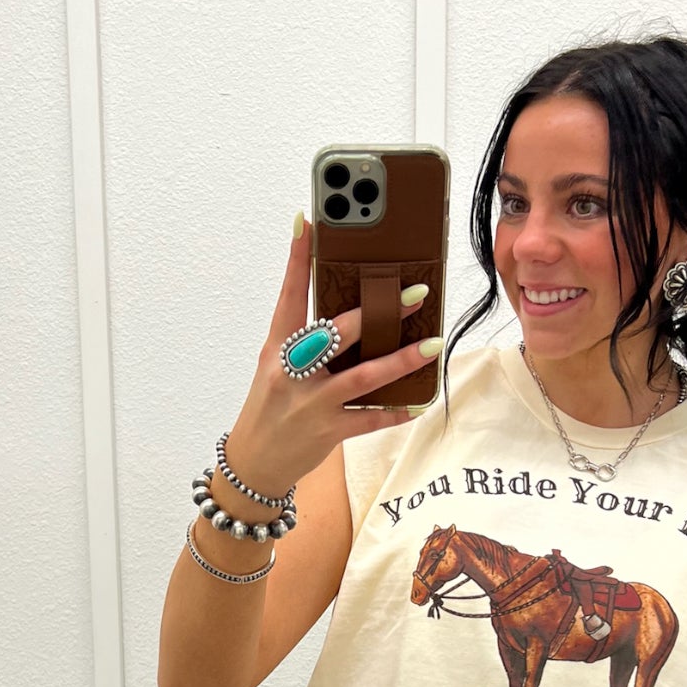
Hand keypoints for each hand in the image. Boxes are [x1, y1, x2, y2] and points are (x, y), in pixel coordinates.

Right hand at [222, 212, 440, 496]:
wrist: (254, 464)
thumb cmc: (271, 408)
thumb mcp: (276, 369)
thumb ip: (306, 342)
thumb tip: (353, 314)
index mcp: (277, 350)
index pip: (288, 297)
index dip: (296, 259)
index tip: (308, 222)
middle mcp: (292, 373)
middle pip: (337, 333)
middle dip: (377, 311)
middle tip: (414, 292)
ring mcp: (311, 404)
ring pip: (362, 376)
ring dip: (401, 359)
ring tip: (432, 344)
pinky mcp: (328, 432)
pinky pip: (369, 419)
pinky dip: (396, 412)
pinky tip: (418, 403)